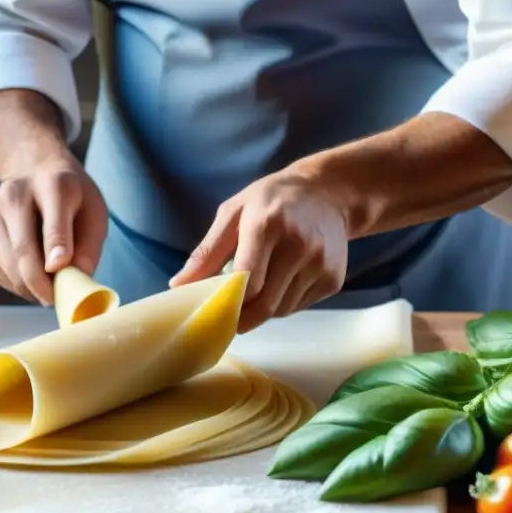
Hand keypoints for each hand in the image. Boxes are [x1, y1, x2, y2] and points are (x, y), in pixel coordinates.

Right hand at [0, 155, 107, 304]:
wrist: (37, 177)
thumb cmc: (70, 203)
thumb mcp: (94, 215)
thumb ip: (89, 246)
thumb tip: (76, 277)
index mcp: (52, 184)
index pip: (52, 221)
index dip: (56, 246)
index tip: (59, 269)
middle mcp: (13, 193)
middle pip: (24, 251)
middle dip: (43, 285)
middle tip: (58, 299)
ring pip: (10, 269)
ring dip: (32, 287)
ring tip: (48, 280)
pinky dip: (16, 283)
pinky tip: (27, 268)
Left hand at [170, 170, 348, 332]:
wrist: (328, 193)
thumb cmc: (271, 201)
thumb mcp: (233, 213)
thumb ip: (206, 251)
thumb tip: (177, 285)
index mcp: (267, 225)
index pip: (246, 280)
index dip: (229, 302)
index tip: (214, 310)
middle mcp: (298, 246)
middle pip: (265, 303)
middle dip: (243, 318)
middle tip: (229, 318)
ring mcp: (320, 264)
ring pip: (282, 309)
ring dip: (263, 310)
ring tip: (257, 292)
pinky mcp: (334, 279)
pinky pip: (299, 306)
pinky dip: (284, 304)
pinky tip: (281, 284)